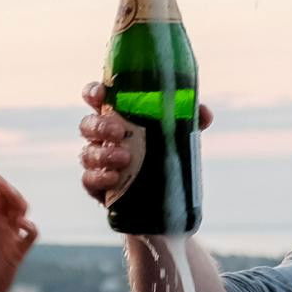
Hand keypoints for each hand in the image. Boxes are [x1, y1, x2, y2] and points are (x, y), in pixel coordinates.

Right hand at [78, 82, 213, 203]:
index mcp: (115, 116)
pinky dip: (100, 178)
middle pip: (88, 125)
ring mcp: (97, 162)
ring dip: (103, 154)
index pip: (96, 98)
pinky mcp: (97, 186)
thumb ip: (189, 120)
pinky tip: (114, 178)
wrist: (160, 198)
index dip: (93, 93)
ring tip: (126, 158)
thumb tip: (203, 113)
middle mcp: (101, 137)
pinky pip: (89, 180)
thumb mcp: (176, 135)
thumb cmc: (162, 153)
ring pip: (87, 153)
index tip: (101, 94)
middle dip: (100, 126)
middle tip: (119, 132)